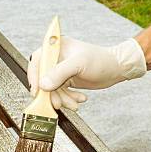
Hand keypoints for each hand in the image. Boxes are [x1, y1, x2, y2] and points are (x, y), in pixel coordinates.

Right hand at [28, 36, 146, 109]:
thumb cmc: (100, 60)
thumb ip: (60, 73)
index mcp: (56, 47)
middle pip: (43, 78)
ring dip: (62, 99)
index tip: (37, 91)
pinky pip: (60, 92)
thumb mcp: (79, 64)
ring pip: (52, 88)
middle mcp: (56, 57)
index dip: (34, 77)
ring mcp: (60, 69)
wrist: (116, 69)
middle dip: (52, 93)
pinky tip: (80, 99)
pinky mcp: (65, 80)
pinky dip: (68, 99)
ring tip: (74, 104)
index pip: (37, 61)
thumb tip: (42, 85)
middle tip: (59, 103)